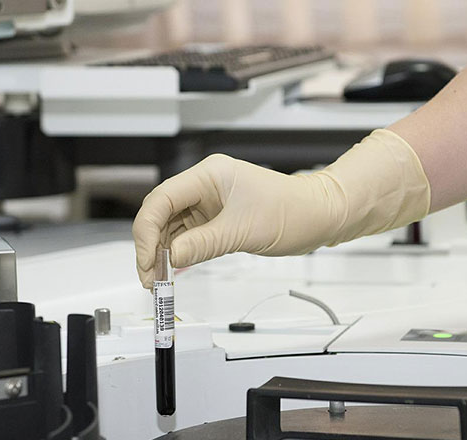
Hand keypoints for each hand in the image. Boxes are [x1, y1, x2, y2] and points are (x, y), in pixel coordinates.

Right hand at [133, 130, 430, 287]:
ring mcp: (209, 204)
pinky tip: (172, 273)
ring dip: (162, 254)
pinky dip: (177, 256)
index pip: (162, 199)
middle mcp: (204, 186)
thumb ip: (203, 244)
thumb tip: (170, 258)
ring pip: (171, 228)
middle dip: (150, 246)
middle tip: (149, 278)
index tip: (146, 260)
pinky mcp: (216, 221)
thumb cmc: (293, 211)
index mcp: (209, 175)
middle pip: (161, 214)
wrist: (320, 216)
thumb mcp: (244, 231)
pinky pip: (187, 237)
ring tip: (158, 282)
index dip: (147, 230)